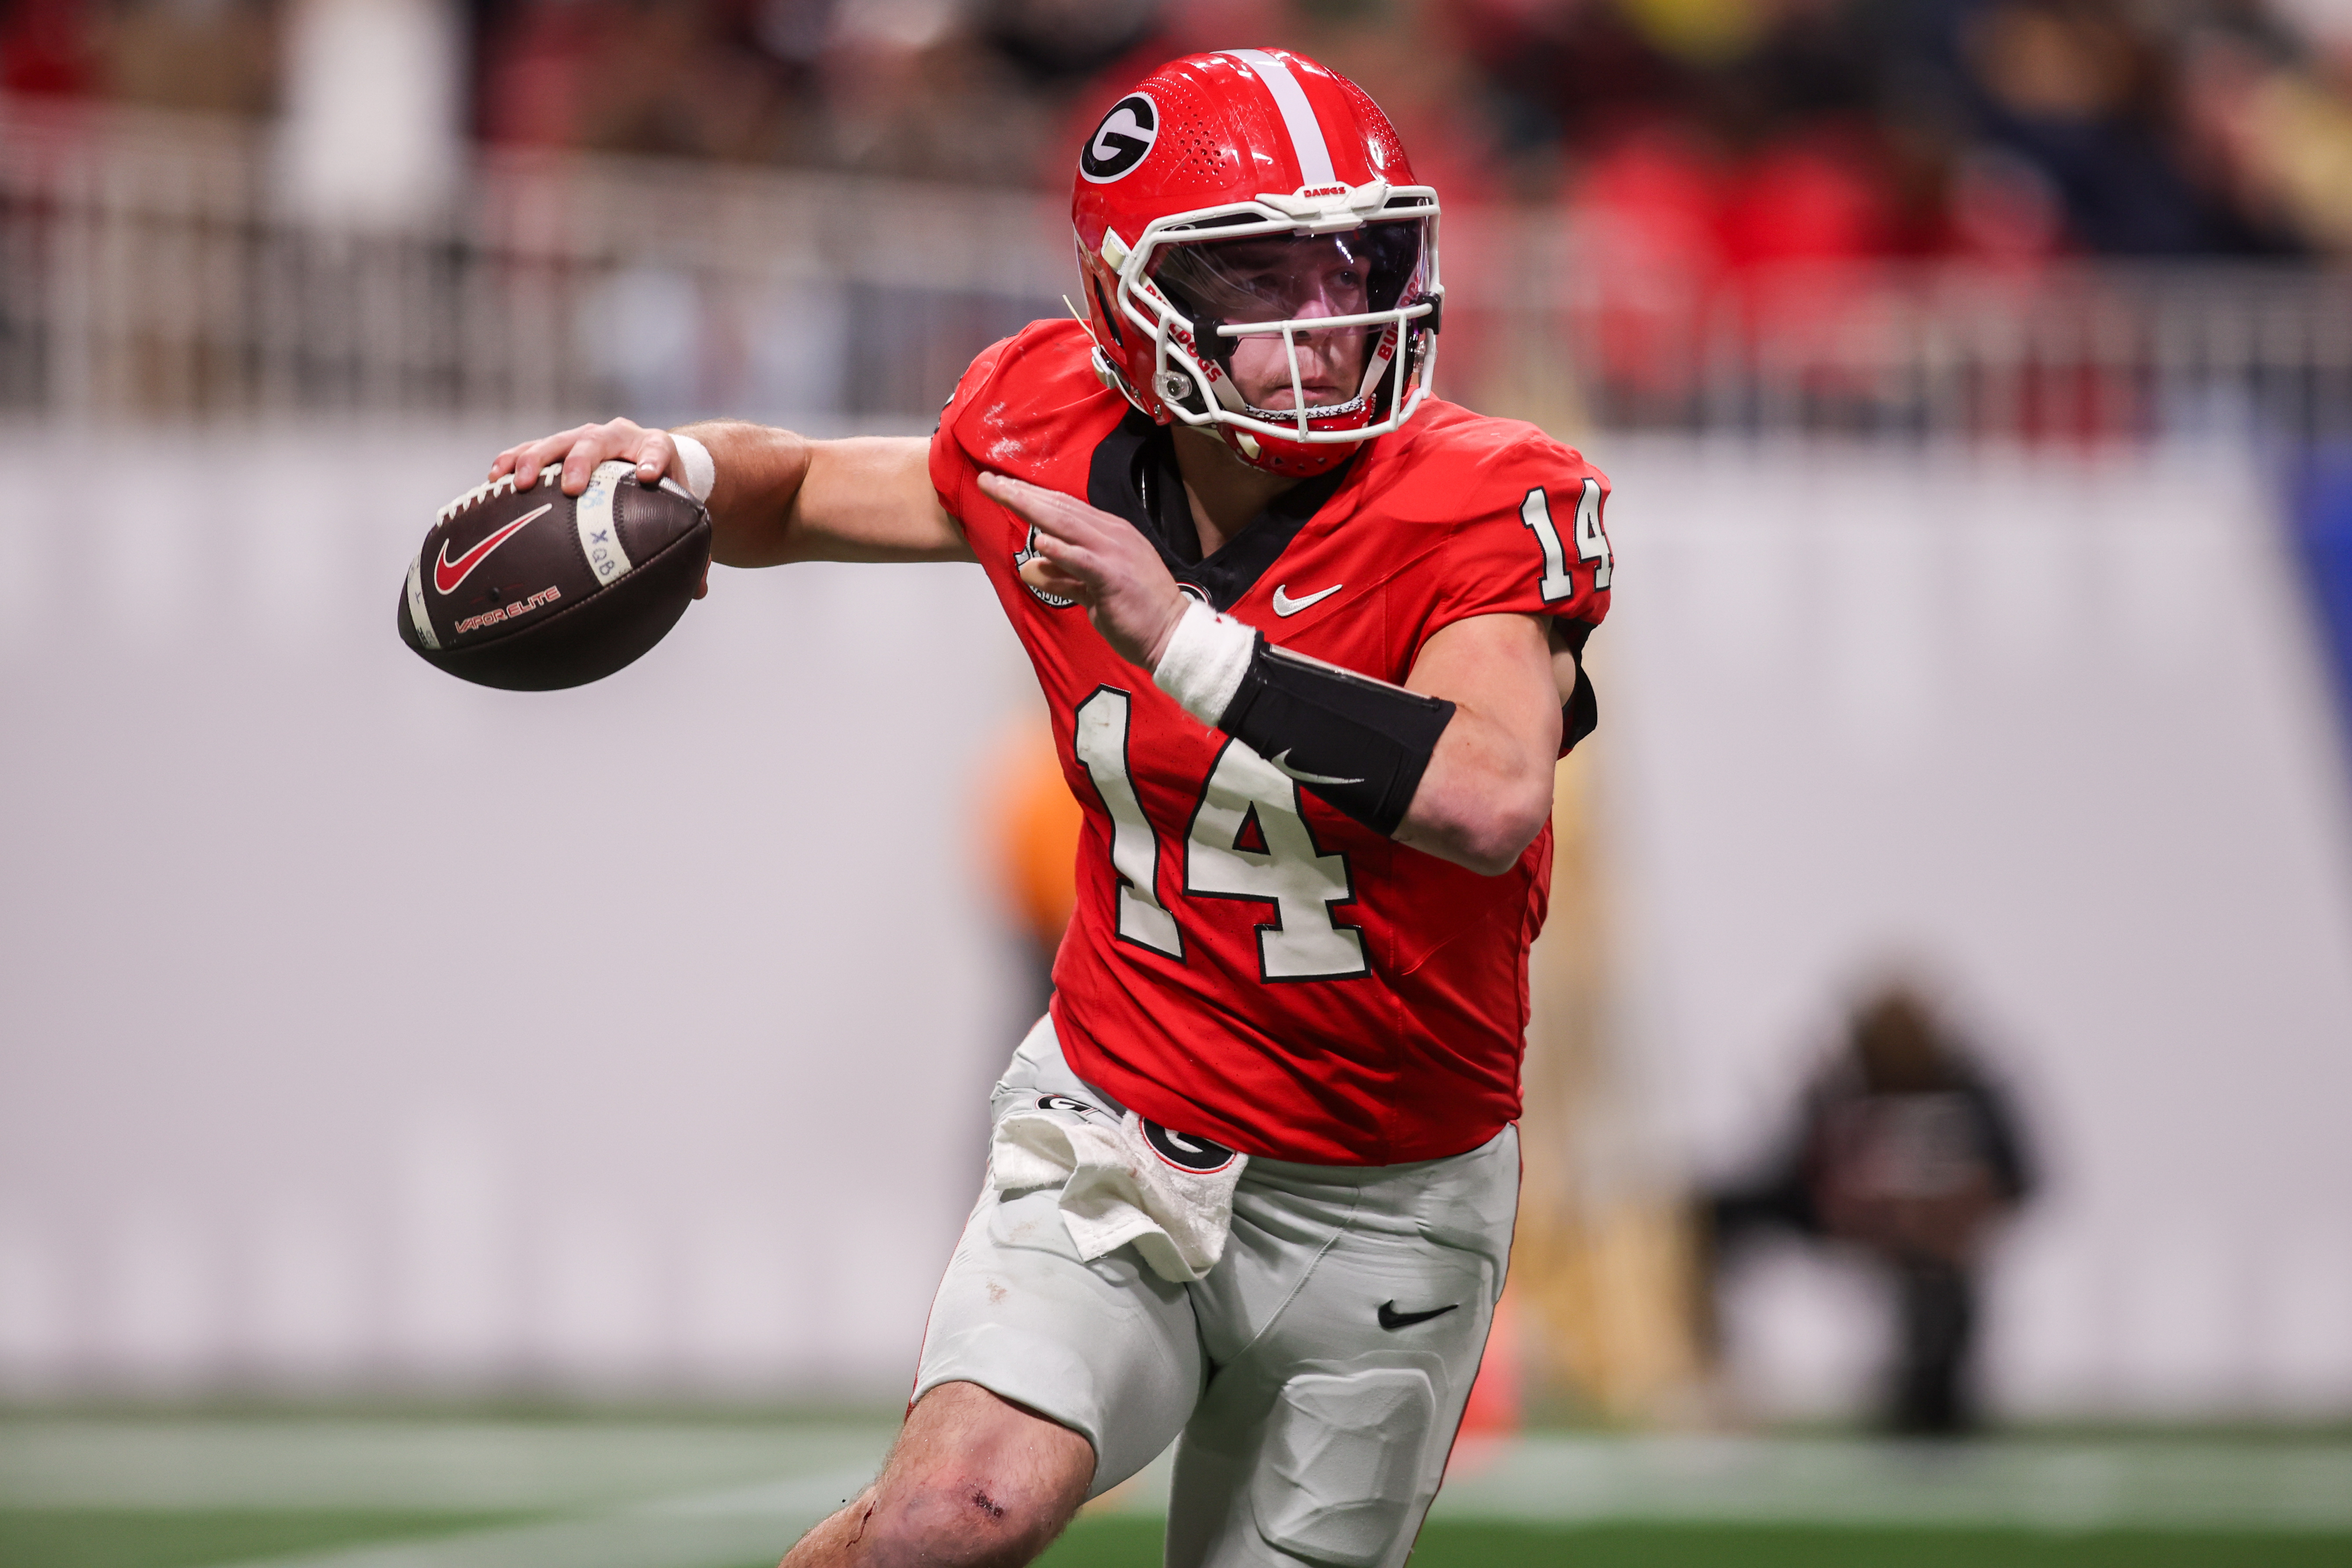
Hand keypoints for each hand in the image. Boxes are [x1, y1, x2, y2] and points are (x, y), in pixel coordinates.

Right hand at [487, 419, 709, 595]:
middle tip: (569, 488)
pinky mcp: (558, 446)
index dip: (653, 459)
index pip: (657, 449)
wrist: (649, 457)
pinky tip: (494, 481)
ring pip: (557, 441)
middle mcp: (618, 436)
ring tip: (518, 483)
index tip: (647, 475)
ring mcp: (585, 439)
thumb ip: (691, 549)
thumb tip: (698, 592)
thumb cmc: (665, 492)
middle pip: (597, 442)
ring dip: (535, 460)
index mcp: (655, 448)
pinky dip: (512, 461)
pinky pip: (529, 449)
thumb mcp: (680, 511)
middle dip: (581, 462)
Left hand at [981, 472, 1187, 669]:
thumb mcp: (1091, 590)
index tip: (1001, 486)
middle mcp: (1112, 535)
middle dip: (1021, 493)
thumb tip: (1029, 569)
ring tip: (1002, 493)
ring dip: (1032, 507)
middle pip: (1059, 508)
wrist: (1173, 636)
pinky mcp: (1115, 578)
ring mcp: (1115, 554)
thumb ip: (1062, 577)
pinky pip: (1084, 561)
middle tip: (988, 480)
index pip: (1063, 508)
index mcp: (1109, 533)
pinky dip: (1062, 551)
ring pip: (1067, 524)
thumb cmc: (1136, 614)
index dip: (1030, 495)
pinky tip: (1041, 542)